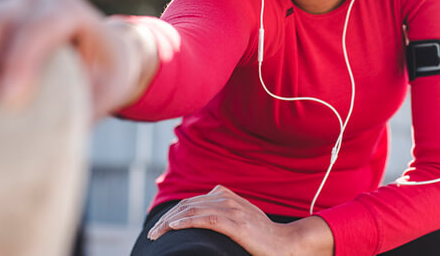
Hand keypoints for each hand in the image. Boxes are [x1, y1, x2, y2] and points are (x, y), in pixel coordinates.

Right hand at [0, 0, 146, 121]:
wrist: (97, 51)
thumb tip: (55, 141)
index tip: (10, 100)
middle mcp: (36, 1)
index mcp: (72, 12)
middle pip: (1, 21)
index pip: (45, 26)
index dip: (24, 58)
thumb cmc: (103, 76)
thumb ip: (85, 106)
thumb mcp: (106, 91)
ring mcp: (6, 4)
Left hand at [147, 185, 332, 255]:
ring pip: (192, 211)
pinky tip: (173, 228)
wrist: (286, 244)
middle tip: (152, 234)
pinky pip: (205, 219)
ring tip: (156, 234)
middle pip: (187, 204)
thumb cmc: (263, 237)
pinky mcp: (236, 224)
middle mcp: (227, 199)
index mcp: (226, 196)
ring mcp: (232, 210)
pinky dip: (186, 222)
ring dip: (169, 223)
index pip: (191, 201)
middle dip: (166, 219)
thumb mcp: (240, 219)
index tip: (159, 227)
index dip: (172, 213)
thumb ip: (223, 214)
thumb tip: (201, 219)